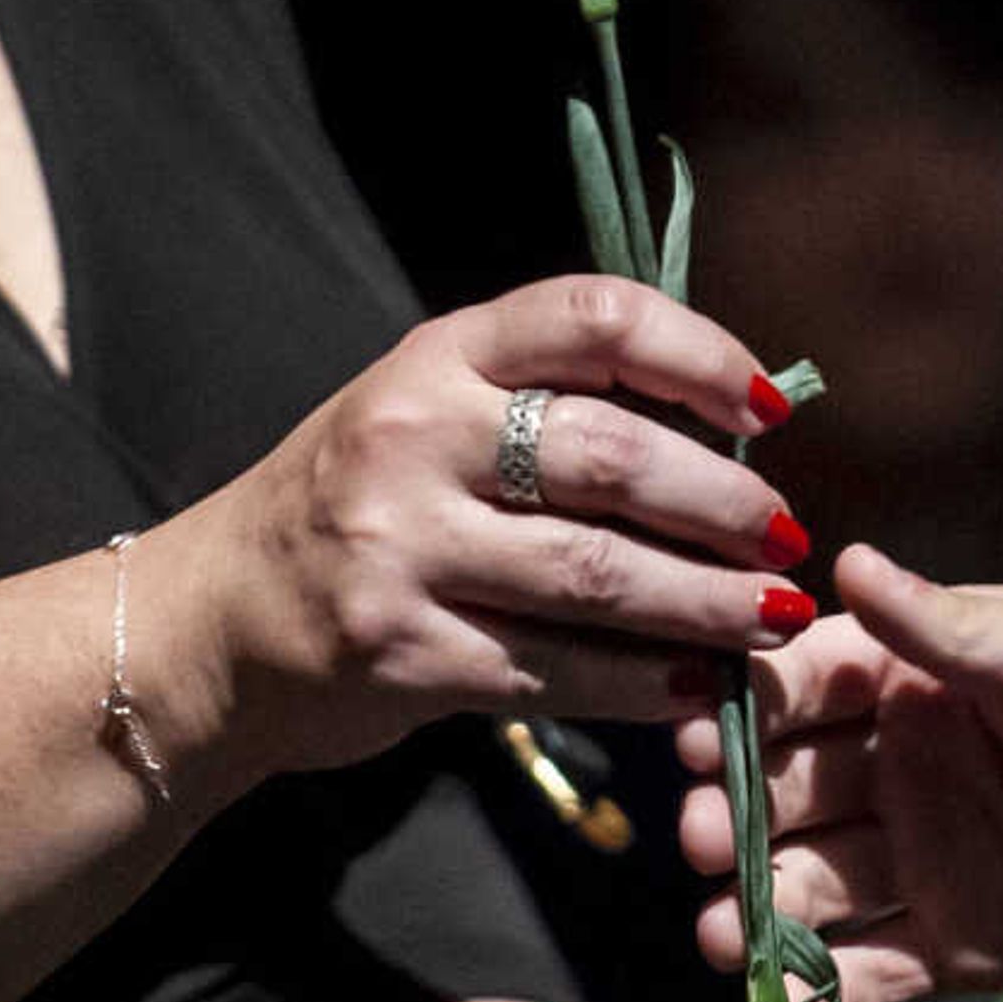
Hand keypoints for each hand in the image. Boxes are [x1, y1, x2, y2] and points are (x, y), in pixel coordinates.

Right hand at [166, 275, 816, 776]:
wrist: (212, 624)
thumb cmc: (355, 511)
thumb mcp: (429, 417)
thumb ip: (548, 406)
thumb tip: (731, 432)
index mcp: (437, 357)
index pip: (593, 316)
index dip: (700, 352)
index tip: (769, 408)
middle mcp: (413, 436)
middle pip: (613, 456)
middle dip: (725, 505)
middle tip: (790, 538)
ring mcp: (400, 548)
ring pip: (598, 574)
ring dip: (707, 604)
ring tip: (776, 619)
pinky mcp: (403, 651)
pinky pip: (558, 670)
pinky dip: (645, 683)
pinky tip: (699, 685)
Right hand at [673, 544, 1002, 1001]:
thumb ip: (954, 632)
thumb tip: (846, 561)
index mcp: (927, 675)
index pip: (805, 687)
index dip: (749, 713)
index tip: (701, 739)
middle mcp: (911, 765)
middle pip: (792, 794)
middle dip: (740, 818)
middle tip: (708, 843)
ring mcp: (934, 859)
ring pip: (817, 887)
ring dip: (764, 910)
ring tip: (730, 936)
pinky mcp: (969, 945)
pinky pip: (875, 973)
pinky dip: (826, 996)